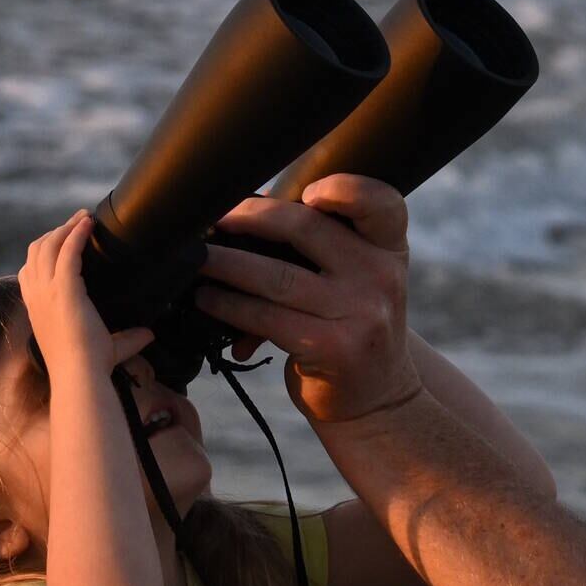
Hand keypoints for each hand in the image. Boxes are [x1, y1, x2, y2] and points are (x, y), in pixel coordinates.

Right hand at [18, 209, 153, 376]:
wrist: (81, 374)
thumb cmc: (90, 366)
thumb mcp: (107, 348)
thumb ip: (127, 338)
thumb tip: (149, 334)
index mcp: (37, 309)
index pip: (29, 271)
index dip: (43, 252)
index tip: (64, 240)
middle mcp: (36, 297)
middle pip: (36, 251)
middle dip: (55, 232)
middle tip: (79, 221)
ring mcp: (46, 291)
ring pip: (47, 245)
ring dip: (66, 227)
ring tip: (84, 217)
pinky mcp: (64, 288)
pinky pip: (66, 251)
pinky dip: (77, 233)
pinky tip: (89, 223)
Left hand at [193, 174, 423, 423]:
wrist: (378, 396)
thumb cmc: (350, 326)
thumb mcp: (359, 281)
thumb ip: (321, 247)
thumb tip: (243, 214)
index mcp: (389, 248)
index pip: (380, 203)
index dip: (344, 189)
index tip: (305, 191)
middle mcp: (381, 276)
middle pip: (306, 227)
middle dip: (249, 219)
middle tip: (214, 219)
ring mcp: (360, 313)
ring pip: (275, 276)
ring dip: (225, 264)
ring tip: (196, 260)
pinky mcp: (333, 347)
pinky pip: (266, 317)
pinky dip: (229, 306)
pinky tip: (208, 299)